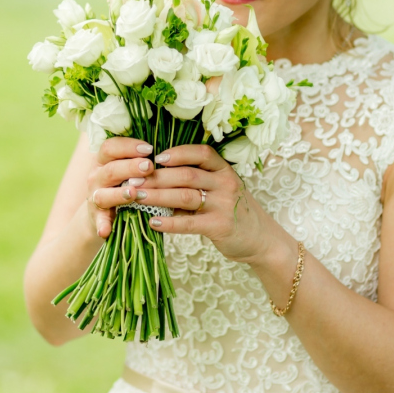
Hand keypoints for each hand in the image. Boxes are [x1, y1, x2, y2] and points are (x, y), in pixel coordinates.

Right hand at [87, 137, 155, 238]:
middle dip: (130, 167)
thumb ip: (140, 158)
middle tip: (149, 166)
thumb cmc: (123, 184)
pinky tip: (106, 231)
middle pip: (110, 169)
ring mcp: (95, 197)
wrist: (102, 213)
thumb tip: (167, 148)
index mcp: (104, 161)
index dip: (128, 146)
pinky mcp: (97, 217)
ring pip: (103, 194)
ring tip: (133, 193)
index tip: (149, 148)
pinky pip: (99, 221)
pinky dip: (102, 225)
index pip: (110, 147)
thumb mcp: (127, 169)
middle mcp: (97, 177)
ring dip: (117, 194)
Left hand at [130, 143, 274, 263]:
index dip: (178, 153)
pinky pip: (190, 222)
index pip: (201, 153)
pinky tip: (153, 223)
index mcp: (225, 171)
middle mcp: (226, 184)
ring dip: (157, 196)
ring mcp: (224, 205)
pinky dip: (169, 223)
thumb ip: (198, 182)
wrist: (260, 239)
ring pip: (184, 196)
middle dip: (156, 177)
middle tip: (133, 180)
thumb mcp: (221, 190)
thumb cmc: (233, 212)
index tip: (156, 157)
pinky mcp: (220, 226)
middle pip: (186, 175)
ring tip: (136, 197)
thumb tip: (156, 178)